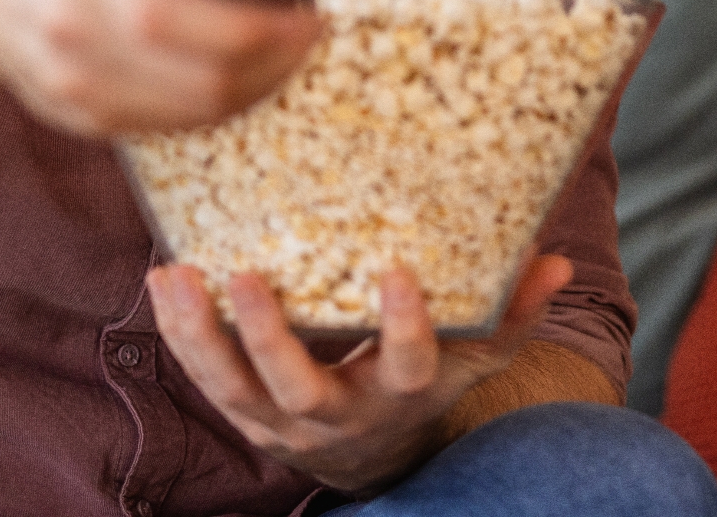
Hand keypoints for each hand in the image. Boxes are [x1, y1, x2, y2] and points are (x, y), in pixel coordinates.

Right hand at [0, 0, 321, 135]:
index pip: (188, 24)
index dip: (264, 30)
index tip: (311, 15)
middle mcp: (76, 43)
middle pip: (204, 81)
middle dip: (275, 62)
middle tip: (307, 33)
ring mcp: (75, 92)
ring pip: (195, 112)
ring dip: (254, 85)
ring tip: (281, 48)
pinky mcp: (84, 120)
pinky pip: (172, 124)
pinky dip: (217, 100)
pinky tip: (237, 68)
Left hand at [149, 253, 575, 491]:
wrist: (369, 455)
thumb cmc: (422, 383)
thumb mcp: (472, 356)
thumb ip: (511, 313)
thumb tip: (552, 261)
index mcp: (400, 396)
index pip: (408, 367)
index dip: (405, 328)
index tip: (396, 273)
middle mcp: (337, 416)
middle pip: (300, 388)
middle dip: (270, 337)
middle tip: (248, 277)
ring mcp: (281, 420)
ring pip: (233, 389)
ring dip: (201, 335)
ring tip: (178, 278)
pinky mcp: (241, 411)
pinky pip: (202, 377)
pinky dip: (178, 332)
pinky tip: (163, 280)